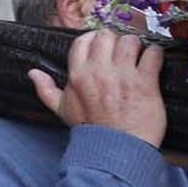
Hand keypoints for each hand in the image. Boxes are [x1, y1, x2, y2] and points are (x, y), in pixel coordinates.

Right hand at [27, 29, 166, 147]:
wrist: (116, 151)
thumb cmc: (91, 131)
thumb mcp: (62, 110)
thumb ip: (46, 90)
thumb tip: (33, 73)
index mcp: (78, 75)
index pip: (84, 40)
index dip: (94, 40)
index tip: (102, 46)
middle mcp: (99, 71)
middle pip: (108, 36)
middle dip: (116, 40)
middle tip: (122, 52)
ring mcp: (123, 75)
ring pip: (130, 40)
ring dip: (136, 46)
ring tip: (138, 56)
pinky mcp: (146, 82)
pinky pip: (152, 53)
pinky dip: (155, 54)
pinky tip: (152, 63)